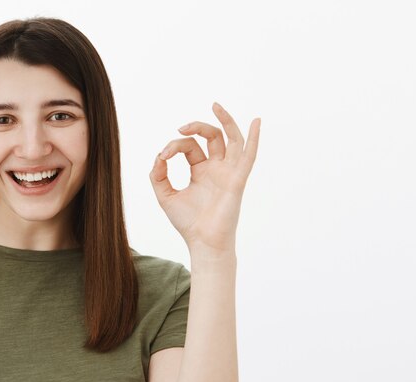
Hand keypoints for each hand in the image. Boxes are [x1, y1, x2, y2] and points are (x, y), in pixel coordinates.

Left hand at [149, 102, 260, 253]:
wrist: (202, 242)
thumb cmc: (187, 223)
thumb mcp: (165, 196)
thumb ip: (158, 176)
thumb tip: (159, 156)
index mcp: (202, 171)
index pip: (190, 147)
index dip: (174, 146)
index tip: (162, 158)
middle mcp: (217, 168)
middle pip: (212, 137)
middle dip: (196, 127)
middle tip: (181, 127)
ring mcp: (229, 172)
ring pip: (232, 139)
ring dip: (225, 121)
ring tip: (215, 105)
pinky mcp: (237, 179)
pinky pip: (249, 156)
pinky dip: (254, 138)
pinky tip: (256, 121)